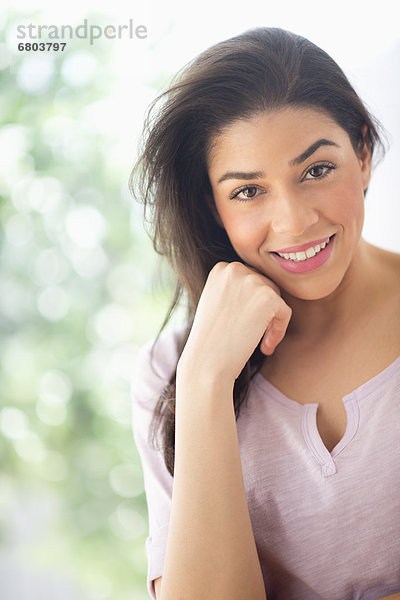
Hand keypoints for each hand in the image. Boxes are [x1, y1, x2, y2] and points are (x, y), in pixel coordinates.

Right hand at [178, 261, 291, 382]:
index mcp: (221, 269)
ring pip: (276, 298)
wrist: (206, 361)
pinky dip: (279, 330)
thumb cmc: (211, 339)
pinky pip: (285, 312)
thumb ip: (235, 289)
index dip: (251, 303)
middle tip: (253, 337)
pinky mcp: (267, 297)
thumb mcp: (216, 303)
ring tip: (259, 343)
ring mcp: (251, 281)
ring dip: (271, 321)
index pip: (250, 279)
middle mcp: (235, 269)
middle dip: (264, 311)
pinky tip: (264, 347)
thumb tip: (260, 288)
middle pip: (265, 285)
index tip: (244, 324)